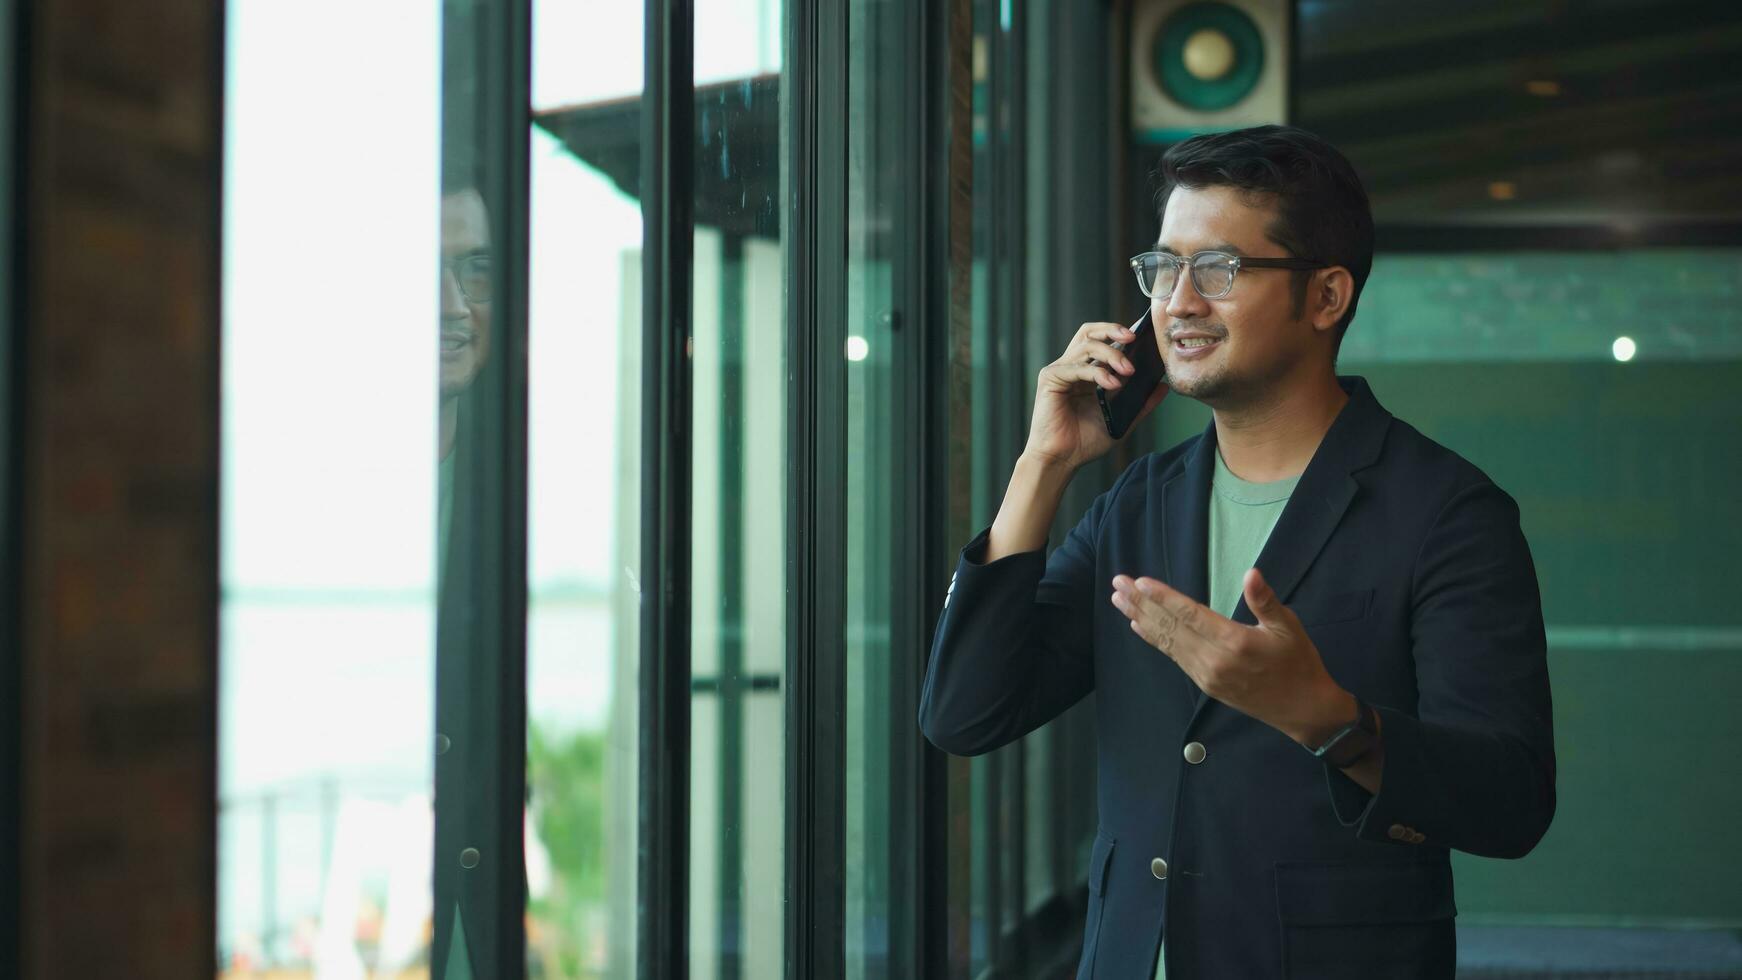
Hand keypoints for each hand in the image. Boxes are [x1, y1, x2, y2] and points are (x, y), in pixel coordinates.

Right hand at [1025, 321, 1167, 471]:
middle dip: (1112, 329)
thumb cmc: (1084, 442)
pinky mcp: (1050, 379)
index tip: (1142, 336)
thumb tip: (1163, 386)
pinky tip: (1113, 385)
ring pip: (1087, 346)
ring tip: (1129, 371)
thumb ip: (1141, 403)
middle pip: (1089, 333)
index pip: (1100, 340)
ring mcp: (1059, 371)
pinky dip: (1097, 373)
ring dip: (1111, 355)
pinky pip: (1076, 367)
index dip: (1118, 333)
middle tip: (1134, 337)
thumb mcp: (1122, 419)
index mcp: (1085, 373)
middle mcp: (1071, 367)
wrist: (1062, 460)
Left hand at [1110, 567, 1354, 745]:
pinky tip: (1139, 626)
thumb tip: (1251, 574)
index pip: (1190, 615)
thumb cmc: (1299, 663)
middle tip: (1117, 583)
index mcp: (1234, 642)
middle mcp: (1214, 660)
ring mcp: (1206, 675)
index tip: (1140, 582)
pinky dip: (1154, 640)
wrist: (1303, 710)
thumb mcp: (1288, 628)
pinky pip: (1174, 657)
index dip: (1163, 598)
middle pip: (1170, 626)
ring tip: (1120, 600)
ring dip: (1141, 619)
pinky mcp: (1205, 684)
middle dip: (1141, 604)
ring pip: (1167, 642)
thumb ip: (1265, 601)